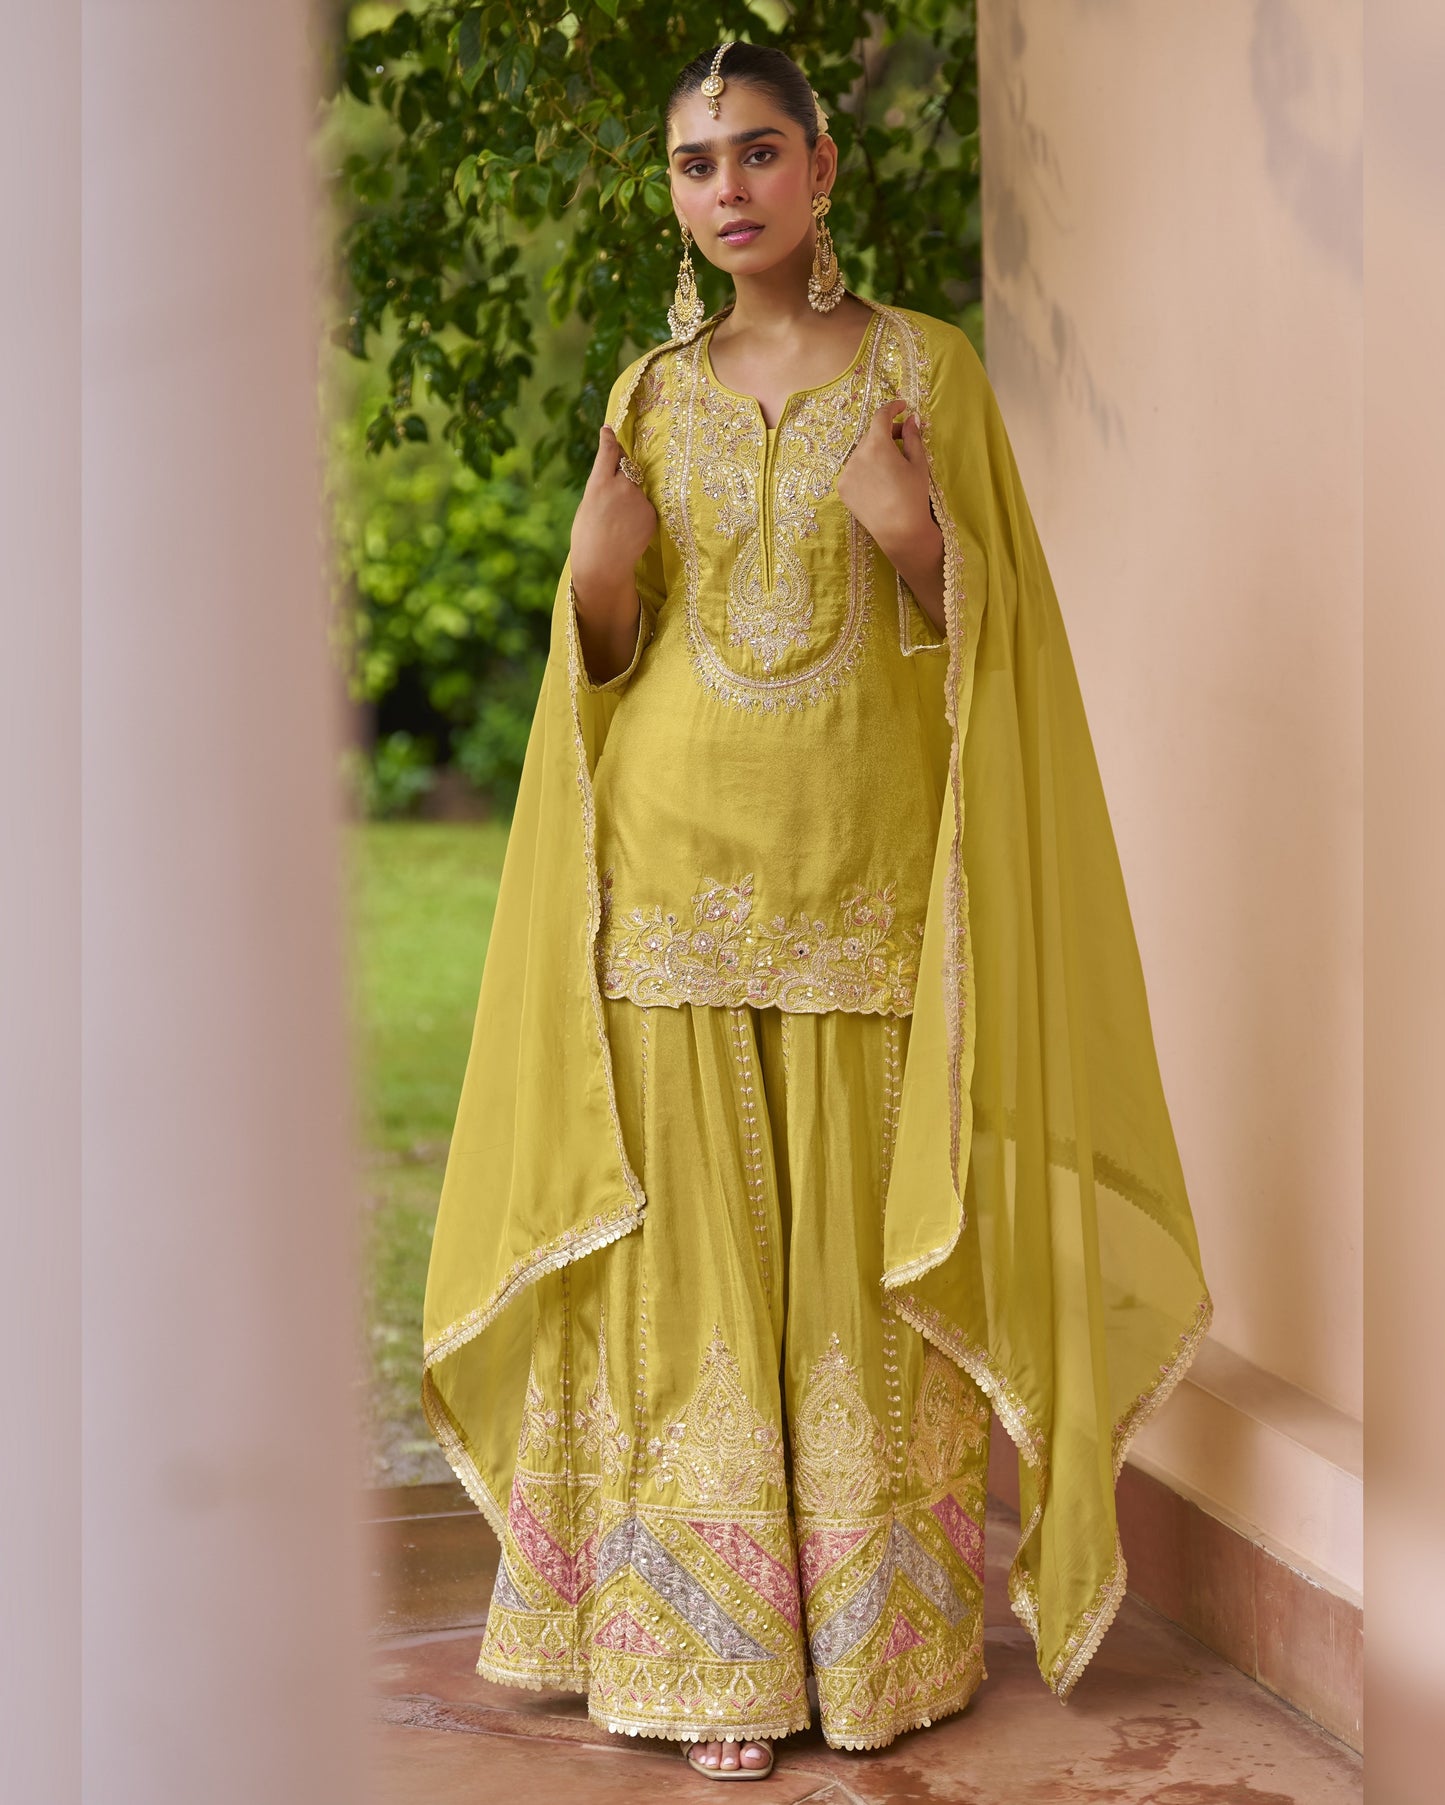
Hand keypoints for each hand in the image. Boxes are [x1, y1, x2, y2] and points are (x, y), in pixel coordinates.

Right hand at [570, 425, 657, 609]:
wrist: (603, 565)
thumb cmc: (587, 538)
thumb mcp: (587, 505)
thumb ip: (601, 486)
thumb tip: (613, 476)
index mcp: (599, 483)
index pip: (609, 451)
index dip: (609, 439)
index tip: (608, 430)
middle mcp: (621, 486)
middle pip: (627, 465)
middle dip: (622, 467)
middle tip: (615, 481)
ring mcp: (639, 499)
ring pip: (636, 487)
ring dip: (630, 495)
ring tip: (619, 520)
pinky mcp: (651, 513)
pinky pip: (645, 505)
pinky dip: (638, 512)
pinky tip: (628, 529)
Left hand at [835, 400, 934, 563]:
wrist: (900, 531)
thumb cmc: (914, 496)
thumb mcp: (918, 463)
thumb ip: (912, 437)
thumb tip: (910, 418)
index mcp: (877, 445)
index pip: (881, 416)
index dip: (892, 407)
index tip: (902, 406)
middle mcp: (857, 455)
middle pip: (871, 435)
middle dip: (887, 433)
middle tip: (904, 439)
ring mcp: (846, 472)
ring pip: (862, 452)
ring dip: (876, 452)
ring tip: (892, 466)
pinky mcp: (842, 488)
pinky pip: (854, 469)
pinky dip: (865, 468)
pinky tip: (880, 481)